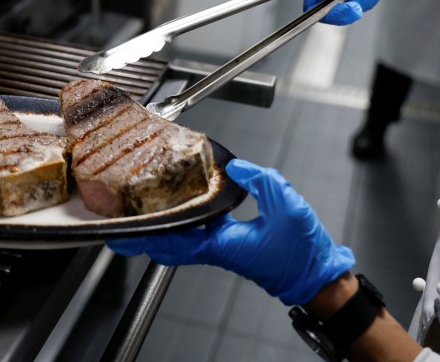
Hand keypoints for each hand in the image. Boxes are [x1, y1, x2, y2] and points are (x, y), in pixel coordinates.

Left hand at [107, 159, 354, 305]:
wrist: (316, 274)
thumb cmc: (303, 250)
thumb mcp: (287, 205)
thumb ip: (261, 181)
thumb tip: (237, 166)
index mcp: (223, 244)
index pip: (175, 241)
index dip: (149, 233)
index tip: (127, 228)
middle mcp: (216, 249)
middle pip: (170, 241)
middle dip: (146, 229)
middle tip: (123, 216)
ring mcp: (221, 248)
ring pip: (181, 237)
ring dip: (163, 223)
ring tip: (145, 203)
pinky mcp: (229, 244)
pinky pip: (196, 232)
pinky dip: (183, 219)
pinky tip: (182, 201)